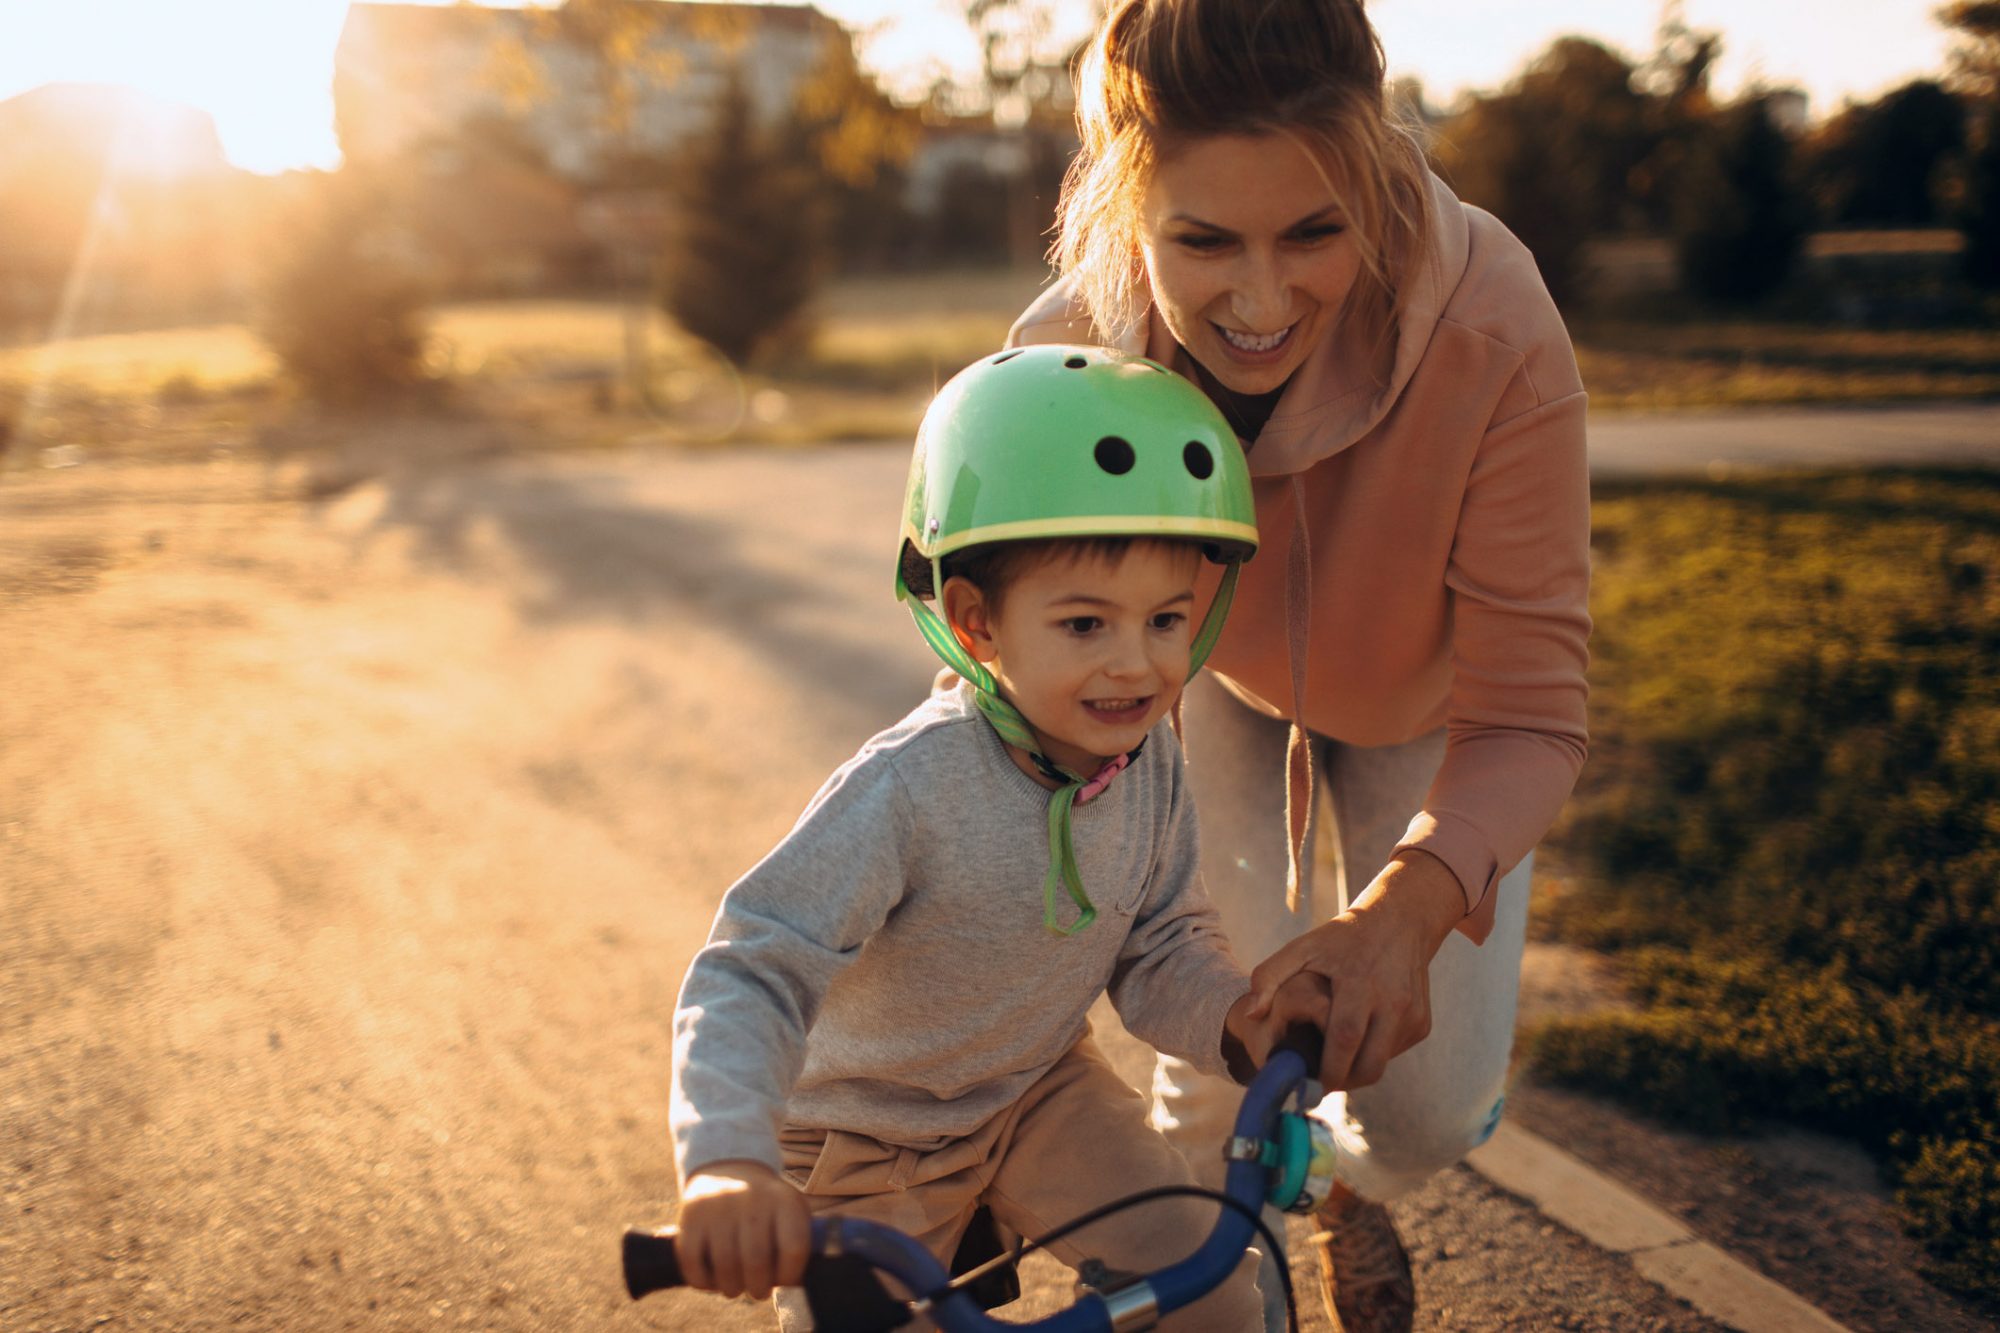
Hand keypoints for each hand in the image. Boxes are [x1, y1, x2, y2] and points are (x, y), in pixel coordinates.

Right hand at [676, 1161, 812, 1300]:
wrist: (729, 1169)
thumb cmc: (767, 1208)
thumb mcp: (791, 1212)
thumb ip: (799, 1245)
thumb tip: (796, 1283)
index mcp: (785, 1200)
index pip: (794, 1248)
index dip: (790, 1275)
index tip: (784, 1280)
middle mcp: (752, 1199)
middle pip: (756, 1261)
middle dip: (758, 1288)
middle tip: (758, 1292)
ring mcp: (719, 1206)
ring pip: (724, 1265)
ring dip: (731, 1288)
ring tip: (736, 1288)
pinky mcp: (691, 1216)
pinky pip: (692, 1261)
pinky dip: (702, 1281)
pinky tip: (712, 1281)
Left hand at [1245, 851, 1465, 1090]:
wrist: (1401, 921)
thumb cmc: (1342, 938)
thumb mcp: (1302, 947)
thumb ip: (1268, 976)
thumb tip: (1251, 1016)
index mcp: (1360, 983)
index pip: (1343, 1040)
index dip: (1325, 1069)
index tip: (1304, 1081)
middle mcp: (1393, 1002)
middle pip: (1369, 1066)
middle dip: (1341, 1083)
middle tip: (1317, 1085)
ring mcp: (1412, 1014)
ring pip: (1381, 1064)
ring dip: (1356, 1071)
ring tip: (1331, 1064)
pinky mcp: (1422, 1023)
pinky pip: (1393, 1053)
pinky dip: (1372, 1055)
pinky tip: (1355, 1041)